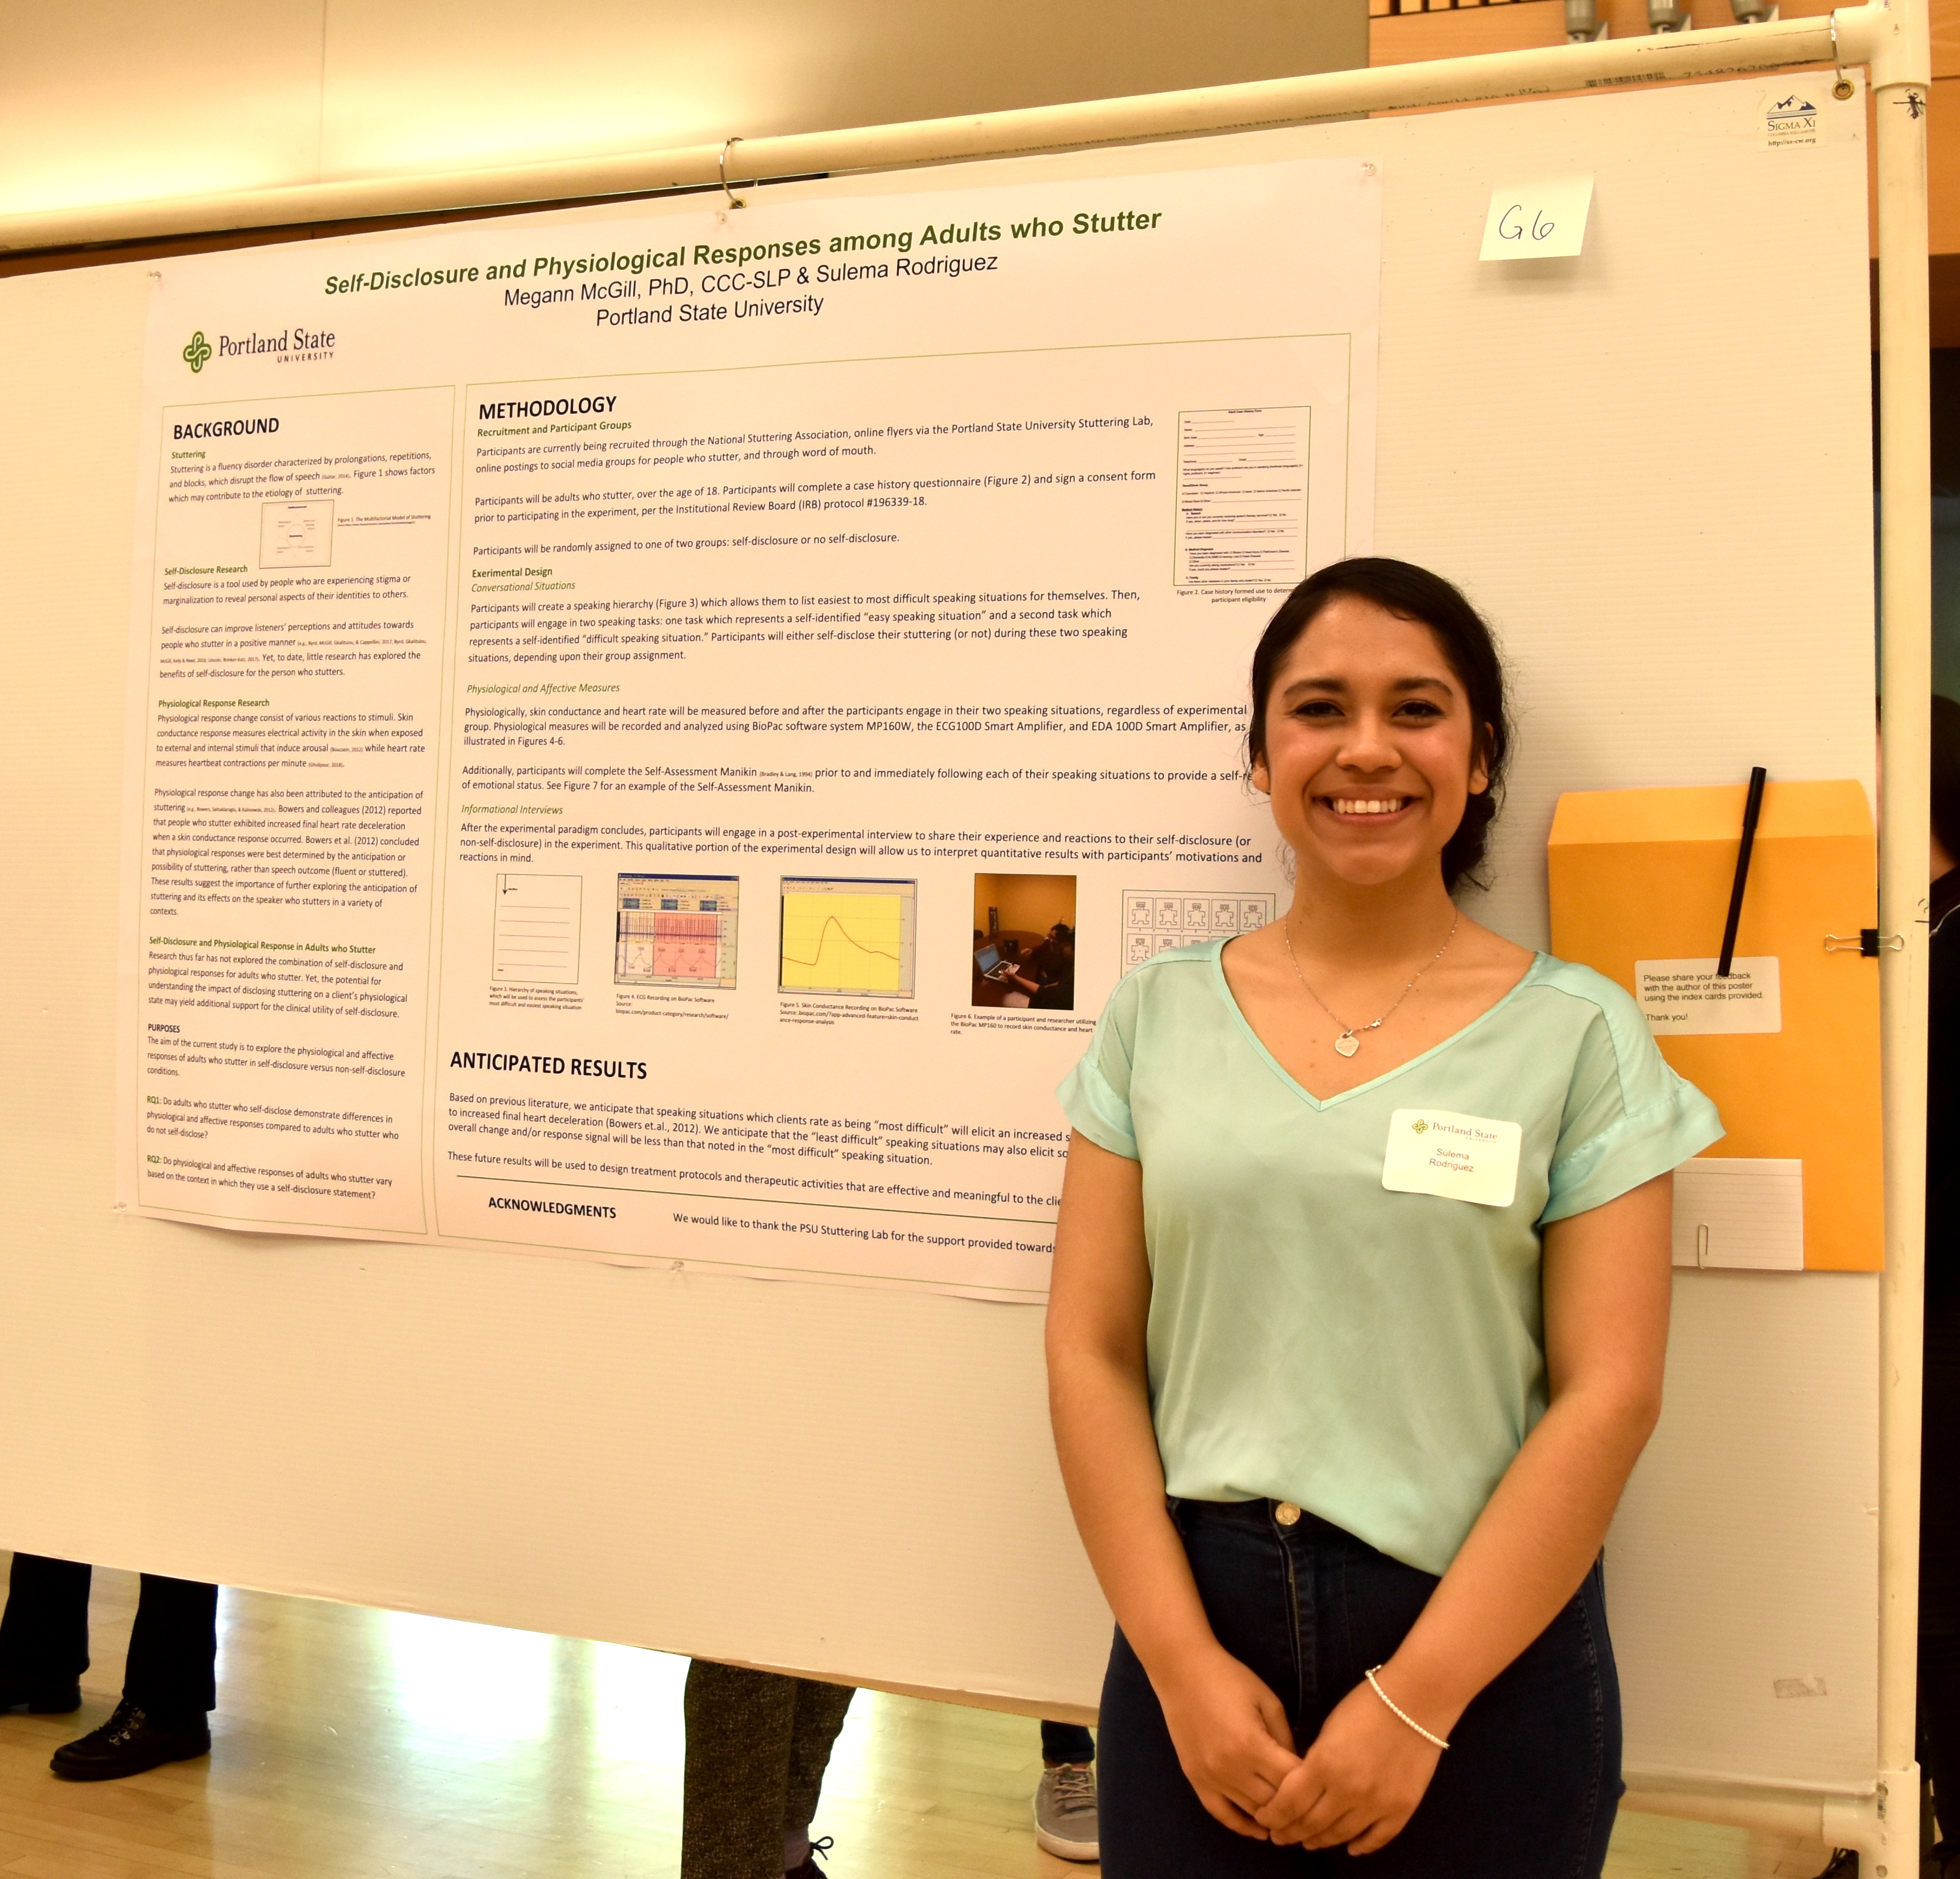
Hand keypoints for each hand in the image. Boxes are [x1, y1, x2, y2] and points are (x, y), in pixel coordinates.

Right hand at [1151, 1646, 1301, 1836]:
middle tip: (1311, 1806)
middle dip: (1295, 1806)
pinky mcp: (1195, 1779)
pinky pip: (1221, 1813)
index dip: (1310, 1786)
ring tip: (1292, 1819)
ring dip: (1272, 1817)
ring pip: (1251, 1812)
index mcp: (1252, 1745)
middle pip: (1273, 1803)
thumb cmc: (1230, 1679)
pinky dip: (1241, 1826)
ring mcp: (1211, 1777)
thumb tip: (1297, 1769)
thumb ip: (1286, 1738)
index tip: (1322, 1786)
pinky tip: (1259, 1830)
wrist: (1182, 1670)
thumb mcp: (1268, 1701)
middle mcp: (1231, 1768)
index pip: (1291, 1782)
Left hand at [1255, 1676, 1443, 1853]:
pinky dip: (1361, 1846)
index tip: (1264, 1819)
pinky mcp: (1401, 1809)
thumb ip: (1314, 1762)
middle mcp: (1348, 1790)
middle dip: (1291, 1832)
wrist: (1414, 1701)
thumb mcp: (1328, 1729)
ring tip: (1309, 1843)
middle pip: (1312, 1823)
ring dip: (1321, 1841)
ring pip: (1341, 1835)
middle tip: (1281, 1836)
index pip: (1289, 1803)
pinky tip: (1350, 1848)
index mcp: (1324, 1765)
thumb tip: (1302, 1788)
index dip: (1273, 1816)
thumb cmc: (1365, 1705)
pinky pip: (1377, 1838)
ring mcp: (1377, 1804)